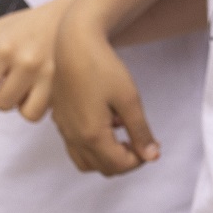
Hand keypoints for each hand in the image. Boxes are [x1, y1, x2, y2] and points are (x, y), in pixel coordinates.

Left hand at [0, 3, 65, 119]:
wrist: (71, 16)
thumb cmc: (25, 26)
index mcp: (4, 47)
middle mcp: (26, 61)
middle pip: (1, 103)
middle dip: (1, 96)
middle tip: (9, 82)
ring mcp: (49, 74)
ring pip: (21, 111)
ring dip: (19, 102)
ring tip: (24, 85)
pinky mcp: (65, 84)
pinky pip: (41, 112)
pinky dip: (36, 106)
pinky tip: (38, 91)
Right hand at [45, 15, 158, 176]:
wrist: (74, 44)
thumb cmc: (103, 68)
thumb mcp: (130, 100)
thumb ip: (140, 132)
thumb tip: (152, 157)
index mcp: (91, 135)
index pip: (118, 165)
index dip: (140, 159)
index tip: (152, 144)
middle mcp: (73, 136)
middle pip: (102, 167)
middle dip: (124, 160)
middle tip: (140, 140)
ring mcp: (64, 129)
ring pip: (86, 161)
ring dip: (107, 156)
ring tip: (122, 131)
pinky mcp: (60, 120)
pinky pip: (75, 146)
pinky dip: (93, 145)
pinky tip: (106, 121)